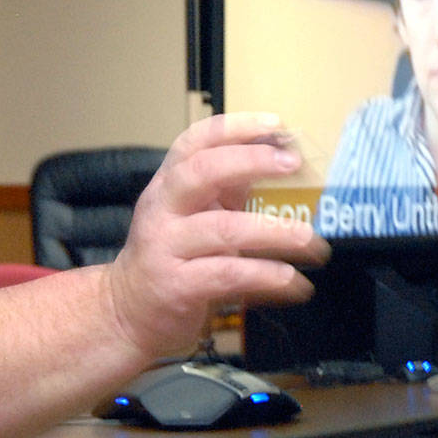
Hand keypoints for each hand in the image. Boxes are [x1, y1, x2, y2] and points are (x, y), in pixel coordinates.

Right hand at [108, 112, 329, 354]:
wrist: (127, 313)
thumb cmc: (170, 258)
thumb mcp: (190, 217)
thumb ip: (225, 191)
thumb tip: (278, 161)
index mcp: (168, 186)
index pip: (194, 142)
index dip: (235, 128)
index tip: (276, 124)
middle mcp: (162, 210)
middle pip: (201, 172)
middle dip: (251, 162)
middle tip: (292, 164)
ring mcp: (166, 248)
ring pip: (223, 229)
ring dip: (274, 232)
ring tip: (310, 239)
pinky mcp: (176, 286)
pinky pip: (227, 275)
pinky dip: (266, 276)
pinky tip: (293, 280)